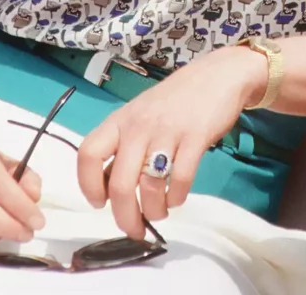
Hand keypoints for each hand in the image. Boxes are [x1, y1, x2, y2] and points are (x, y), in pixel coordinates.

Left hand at [77, 44, 266, 239]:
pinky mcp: (195, 137)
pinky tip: (177, 197)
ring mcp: (167, 130)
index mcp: (120, 120)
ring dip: (153, 211)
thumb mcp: (140, 115)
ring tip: (159, 213)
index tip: (99, 202)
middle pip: (119, 183)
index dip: (88, 184)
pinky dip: (176, 198)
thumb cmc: (175, 99)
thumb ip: (124, 145)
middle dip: (125, 216)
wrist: (217, 76)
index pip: (88, 154)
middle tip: (134, 229)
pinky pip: (180, 179)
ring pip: (149, 187)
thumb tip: (108, 187)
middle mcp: (139, 125)